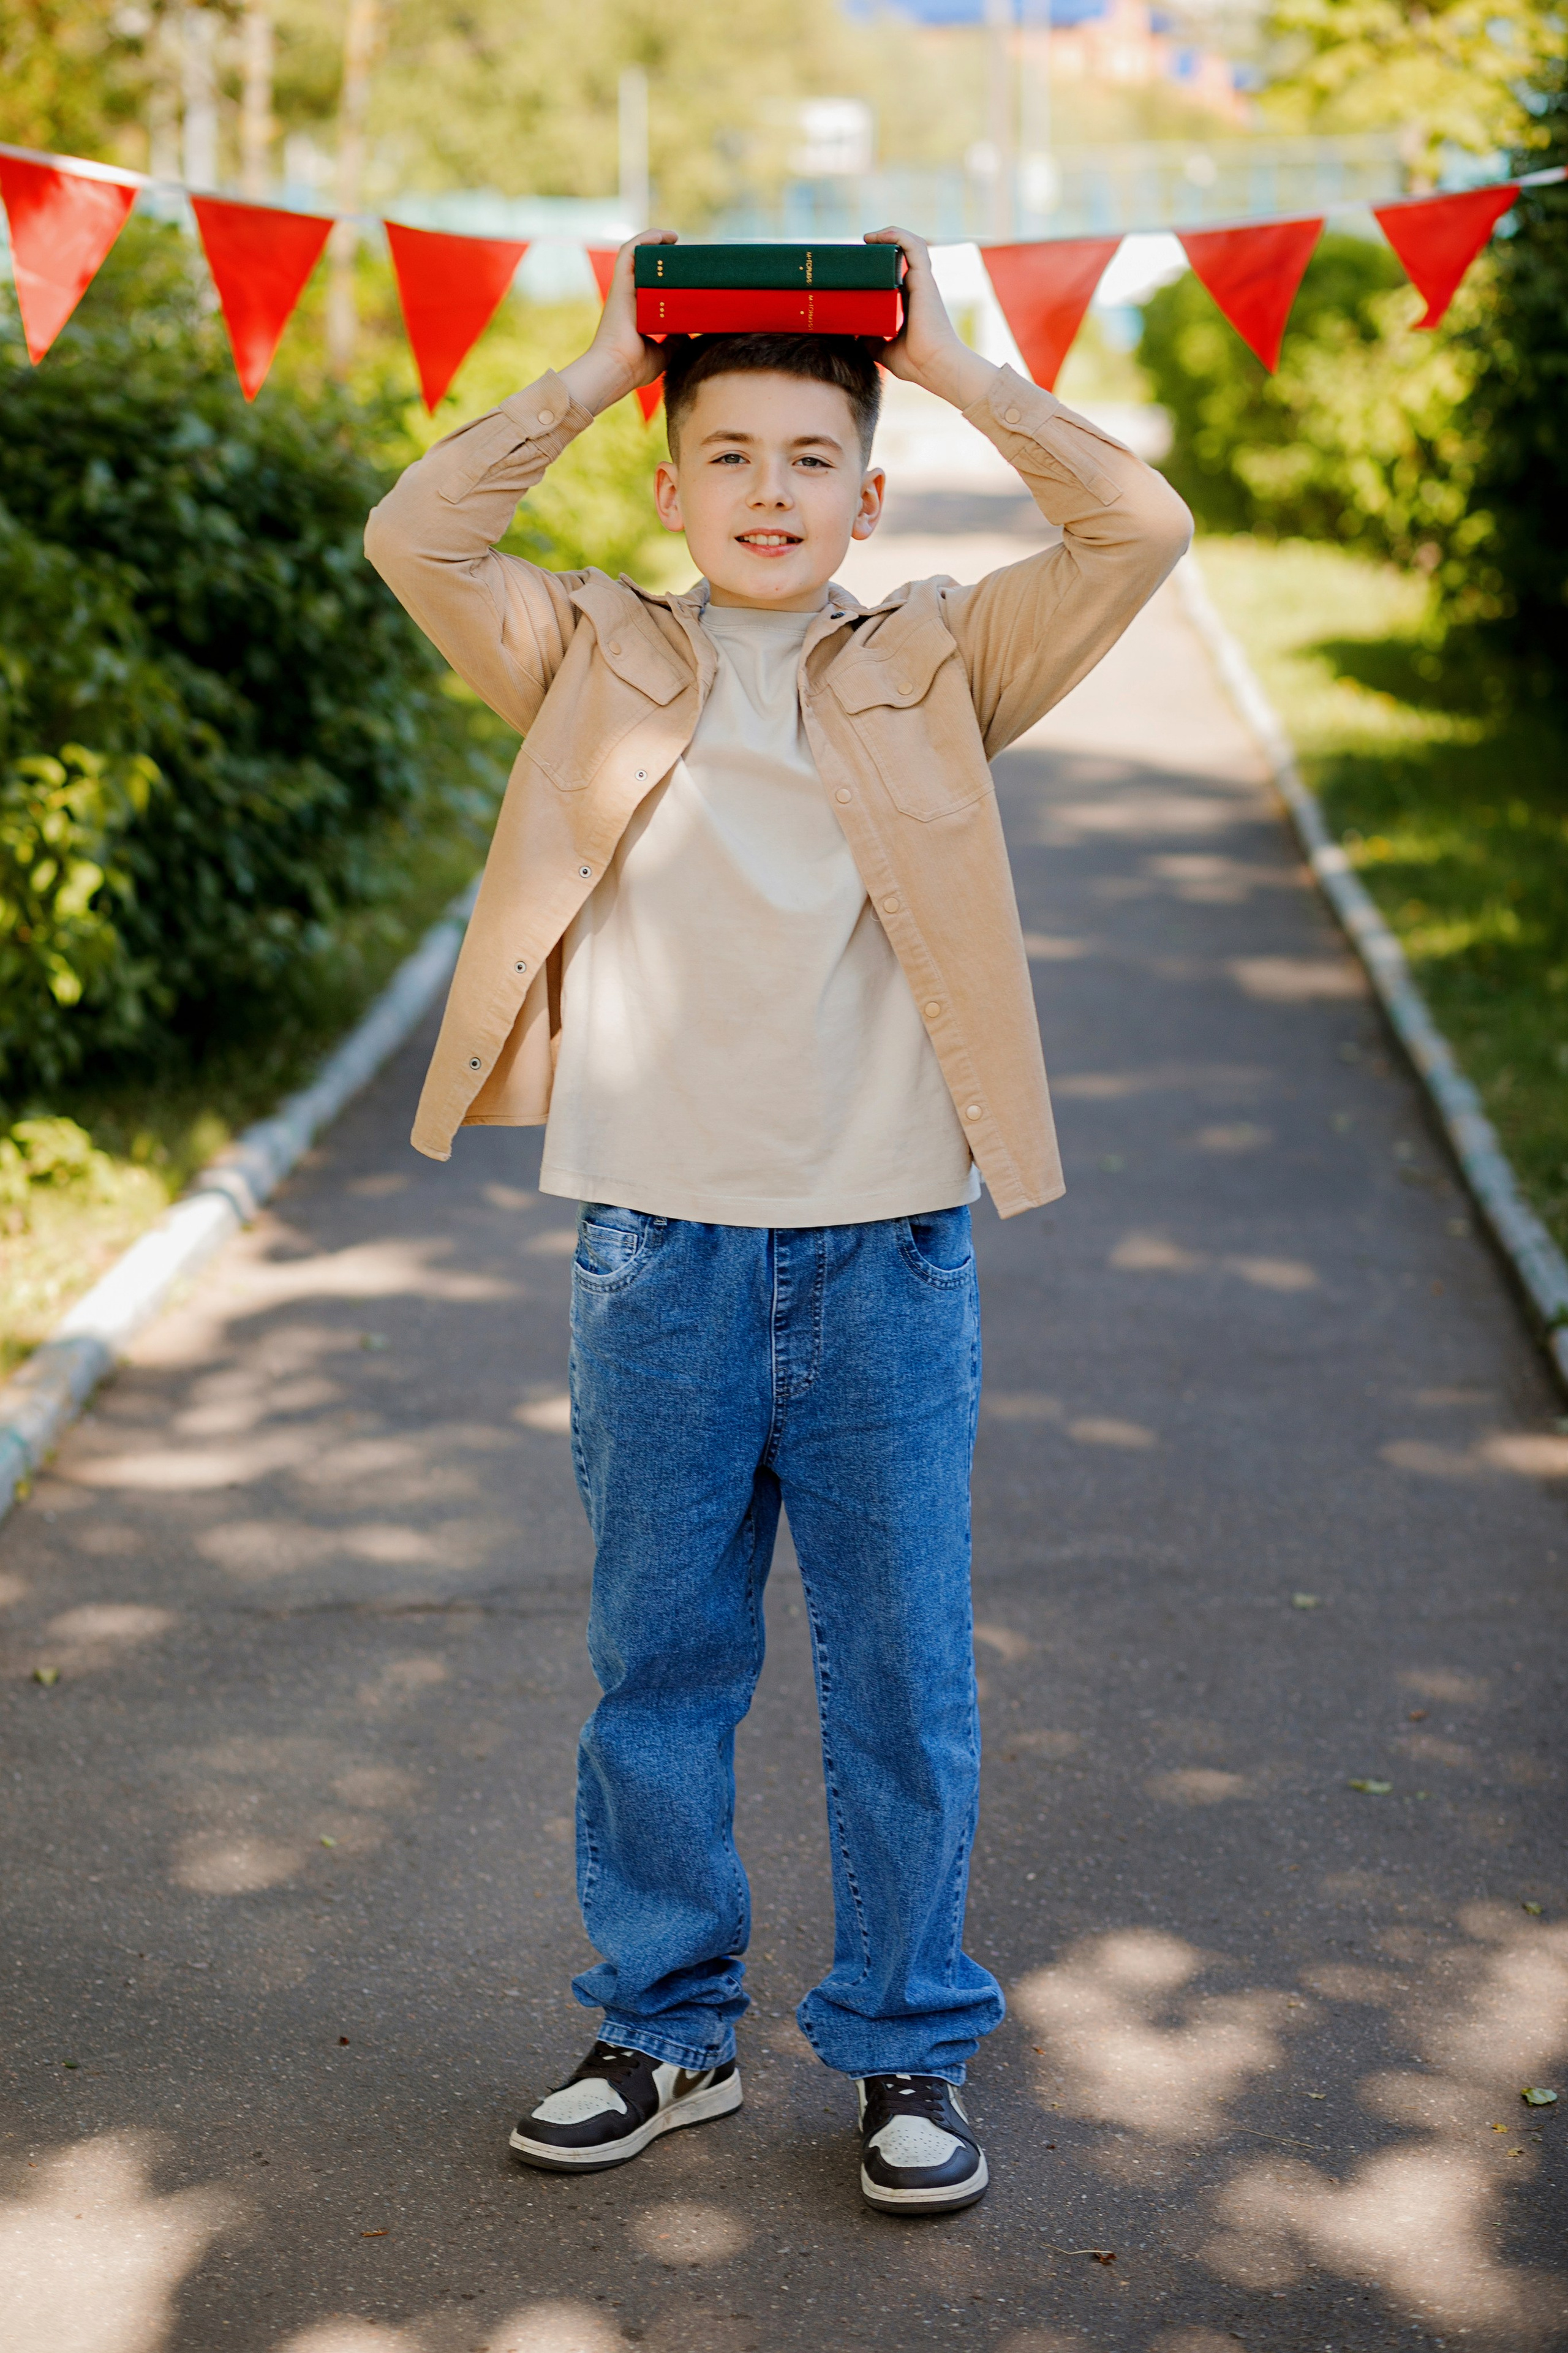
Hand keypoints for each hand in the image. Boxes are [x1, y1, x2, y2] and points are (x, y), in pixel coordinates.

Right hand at [558, 230, 674, 415]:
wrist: (614, 370)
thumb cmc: (633, 367)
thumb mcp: (664, 353)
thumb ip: (677, 341)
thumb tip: (692, 333)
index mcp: (639, 312)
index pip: (652, 284)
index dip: (667, 274)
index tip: (687, 271)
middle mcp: (630, 297)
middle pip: (646, 266)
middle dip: (663, 255)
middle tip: (685, 254)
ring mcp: (624, 289)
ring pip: (636, 254)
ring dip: (654, 241)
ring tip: (673, 238)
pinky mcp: (620, 285)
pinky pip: (629, 252)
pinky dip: (644, 239)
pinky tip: (663, 235)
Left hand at [863, 227, 998, 411]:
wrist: (936, 366)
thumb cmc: (916, 363)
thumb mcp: (884, 351)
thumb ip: (871, 342)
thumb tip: (852, 336)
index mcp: (911, 301)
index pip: (897, 272)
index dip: (881, 263)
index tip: (860, 264)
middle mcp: (918, 287)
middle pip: (902, 255)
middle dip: (882, 246)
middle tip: (861, 249)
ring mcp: (922, 281)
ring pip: (910, 244)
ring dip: (889, 235)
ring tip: (869, 238)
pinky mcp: (924, 279)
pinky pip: (913, 245)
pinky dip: (897, 235)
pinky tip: (878, 236)